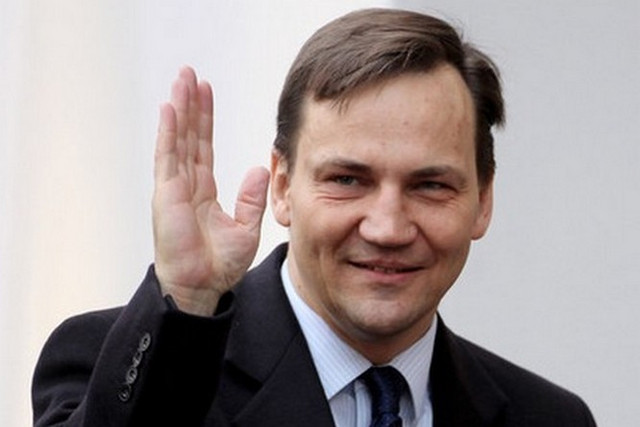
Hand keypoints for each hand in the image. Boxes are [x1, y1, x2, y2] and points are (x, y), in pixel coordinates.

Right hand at [152, 67, 268, 314]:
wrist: (202, 287)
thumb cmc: (218, 265)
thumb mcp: (245, 228)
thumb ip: (251, 198)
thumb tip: (260, 168)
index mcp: (203, 191)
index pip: (202, 146)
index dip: (204, 119)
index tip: (206, 92)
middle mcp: (186, 184)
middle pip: (187, 136)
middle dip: (189, 105)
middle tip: (191, 74)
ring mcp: (173, 188)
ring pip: (176, 139)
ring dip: (178, 108)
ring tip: (182, 79)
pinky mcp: (167, 195)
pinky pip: (167, 157)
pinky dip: (168, 132)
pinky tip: (169, 108)